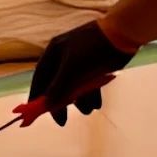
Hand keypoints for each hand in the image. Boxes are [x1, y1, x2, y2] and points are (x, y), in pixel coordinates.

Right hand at [15, 21, 135, 126]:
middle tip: (62, 121)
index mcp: (54, 53)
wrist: (121, 35)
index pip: (40, 77)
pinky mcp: (94, 68)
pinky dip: (91, 96)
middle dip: (60, 102)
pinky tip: (96, 104)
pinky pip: (88, 86)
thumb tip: (46, 105)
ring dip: (79, 101)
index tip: (34, 112)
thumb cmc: (91, 49)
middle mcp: (64, 58)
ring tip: (88, 110)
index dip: (37, 95)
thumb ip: (58, 87)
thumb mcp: (71, 68)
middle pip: (57, 85)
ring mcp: (80, 63)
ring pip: (74, 87)